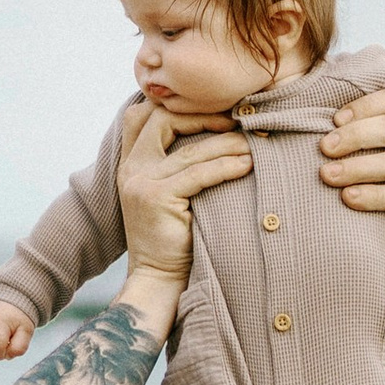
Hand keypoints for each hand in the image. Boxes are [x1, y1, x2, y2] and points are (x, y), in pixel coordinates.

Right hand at [115, 99, 255, 288]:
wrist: (157, 279)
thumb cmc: (173, 240)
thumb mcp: (167, 194)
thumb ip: (176, 166)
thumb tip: (214, 134)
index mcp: (131, 164)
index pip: (142, 115)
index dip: (176, 105)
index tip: (213, 109)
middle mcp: (131, 169)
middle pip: (163, 119)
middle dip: (203, 114)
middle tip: (237, 120)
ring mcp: (140, 182)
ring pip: (190, 150)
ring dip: (227, 143)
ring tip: (254, 143)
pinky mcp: (155, 198)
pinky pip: (198, 174)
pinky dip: (226, 167)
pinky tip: (246, 165)